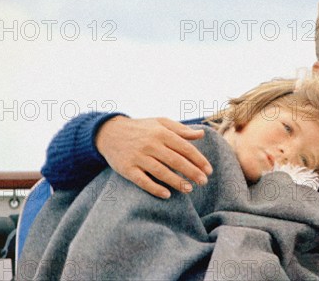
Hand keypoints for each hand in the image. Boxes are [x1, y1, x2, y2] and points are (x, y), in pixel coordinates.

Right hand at [96, 116, 211, 197]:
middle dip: (192, 172)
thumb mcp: (160, 123)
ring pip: (161, 172)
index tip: (209, 170)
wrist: (109, 132)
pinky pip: (142, 180)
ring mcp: (138, 157)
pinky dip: (154, 188)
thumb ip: (181, 129)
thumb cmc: (141, 128)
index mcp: (162, 132)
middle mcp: (151, 144)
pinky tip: (167, 194)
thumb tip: (201, 134)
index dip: (198, 160)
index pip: (185, 147)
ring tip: (189, 189)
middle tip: (204, 182)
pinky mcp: (127, 168)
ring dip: (177, 182)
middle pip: (175, 161)